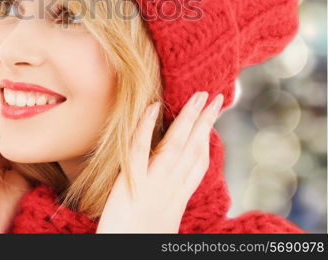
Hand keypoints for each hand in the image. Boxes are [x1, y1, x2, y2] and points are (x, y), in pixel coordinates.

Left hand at [96, 91, 223, 232]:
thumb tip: (171, 184)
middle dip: (206, 122)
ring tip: (198, 97)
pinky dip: (146, 128)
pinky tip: (152, 107)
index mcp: (177, 198)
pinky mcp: (130, 184)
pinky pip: (139, 151)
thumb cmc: (138, 240)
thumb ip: (168, 200)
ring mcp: (152, 185)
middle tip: (216, 97)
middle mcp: (171, 190)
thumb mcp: (162, 221)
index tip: (212, 120)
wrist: (125, 254)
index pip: (198, 164)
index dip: (207, 139)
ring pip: (175, 146)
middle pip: (193, 150)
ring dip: (188, 119)